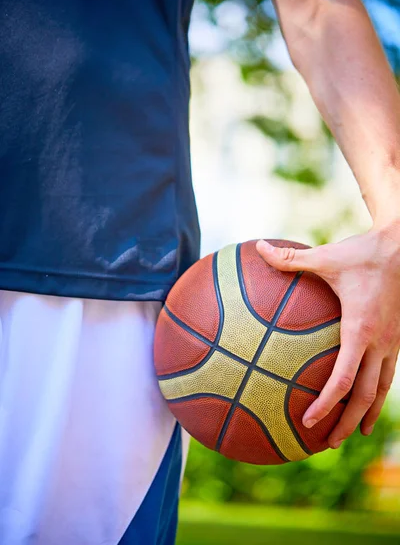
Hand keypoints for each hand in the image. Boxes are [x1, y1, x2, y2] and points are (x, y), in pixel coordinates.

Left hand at [256, 225, 399, 447]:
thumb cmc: (363, 253)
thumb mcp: (325, 256)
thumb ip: (289, 258)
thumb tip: (258, 247)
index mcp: (360, 330)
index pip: (344, 380)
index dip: (326, 405)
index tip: (308, 422)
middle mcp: (380, 342)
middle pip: (365, 396)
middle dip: (346, 423)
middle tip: (328, 443)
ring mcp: (392, 342)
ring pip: (382, 389)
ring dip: (366, 413)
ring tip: (352, 432)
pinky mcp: (398, 337)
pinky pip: (389, 372)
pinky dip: (378, 391)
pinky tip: (368, 396)